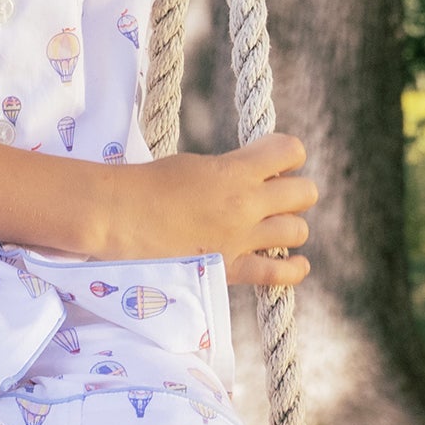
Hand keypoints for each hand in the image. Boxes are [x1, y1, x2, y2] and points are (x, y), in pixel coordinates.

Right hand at [117, 133, 316, 285]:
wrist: (119, 217)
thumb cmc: (149, 184)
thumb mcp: (196, 164)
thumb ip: (231, 169)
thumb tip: (256, 175)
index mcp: (235, 170)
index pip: (291, 150)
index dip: (287, 153)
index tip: (272, 160)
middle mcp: (246, 203)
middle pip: (305, 192)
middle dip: (294, 190)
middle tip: (273, 195)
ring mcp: (241, 238)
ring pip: (299, 230)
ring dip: (289, 226)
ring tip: (271, 226)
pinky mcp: (231, 268)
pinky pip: (281, 273)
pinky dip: (294, 268)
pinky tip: (295, 262)